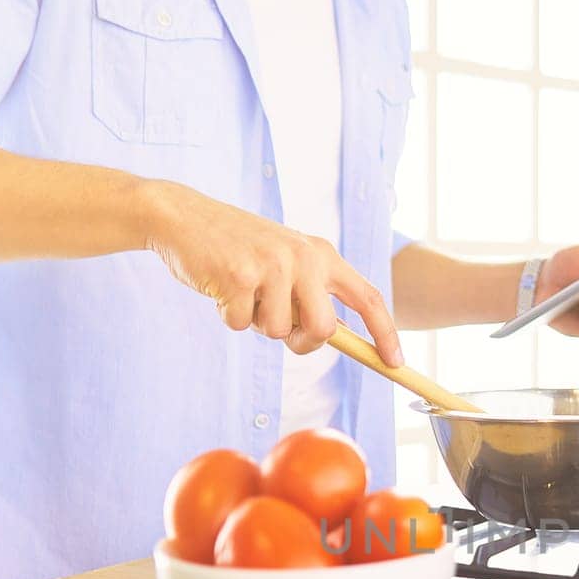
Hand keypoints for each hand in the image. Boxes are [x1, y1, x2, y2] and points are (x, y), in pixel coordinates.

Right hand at [140, 181, 402, 364]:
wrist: (183, 216)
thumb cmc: (237, 248)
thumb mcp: (285, 262)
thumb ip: (311, 294)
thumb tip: (333, 337)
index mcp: (321, 253)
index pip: (367, 297)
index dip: (385, 332)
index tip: (394, 362)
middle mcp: (303, 256)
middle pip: (323, 330)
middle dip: (302, 342)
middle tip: (279, 326)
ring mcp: (272, 265)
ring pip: (279, 332)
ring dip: (258, 324)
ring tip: (243, 291)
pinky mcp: (238, 276)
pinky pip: (242, 325)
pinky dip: (230, 316)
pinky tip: (221, 286)